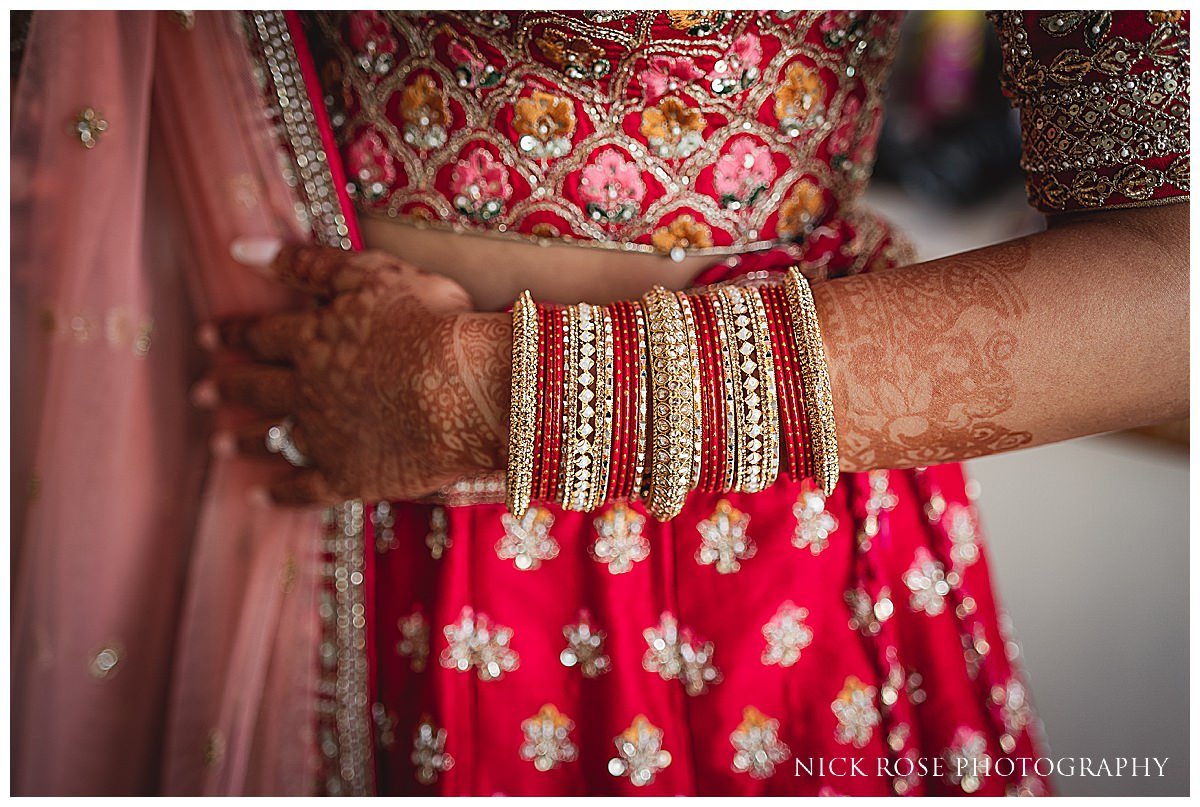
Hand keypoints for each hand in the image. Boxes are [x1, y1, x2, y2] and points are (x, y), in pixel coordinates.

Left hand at [200, 243, 511, 504]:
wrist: (467, 390)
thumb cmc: (432, 323)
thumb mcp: (372, 273)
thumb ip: (308, 263)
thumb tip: (240, 248)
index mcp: (314, 339)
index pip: (262, 334)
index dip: (235, 334)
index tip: (208, 336)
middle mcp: (308, 389)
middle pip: (257, 387)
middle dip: (228, 387)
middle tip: (202, 393)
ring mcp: (325, 437)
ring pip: (272, 438)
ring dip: (243, 439)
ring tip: (219, 444)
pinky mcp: (348, 477)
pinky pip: (303, 489)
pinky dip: (279, 495)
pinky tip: (259, 497)